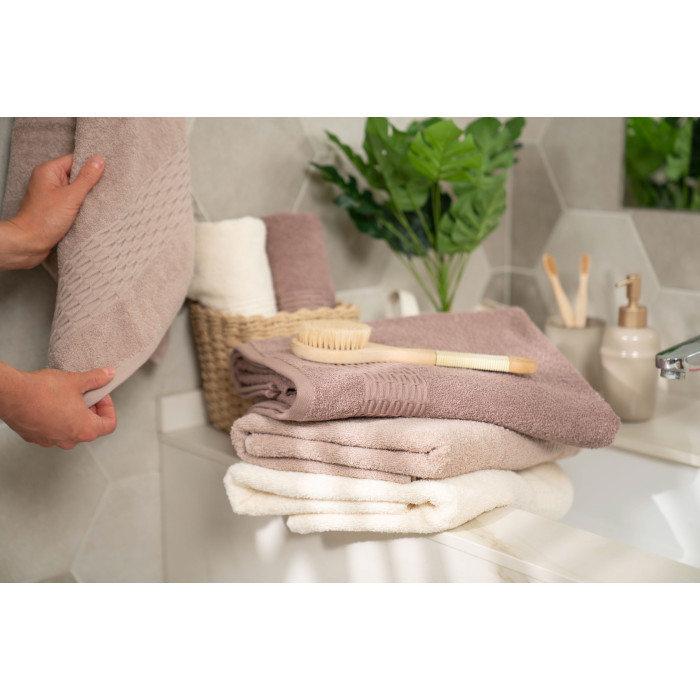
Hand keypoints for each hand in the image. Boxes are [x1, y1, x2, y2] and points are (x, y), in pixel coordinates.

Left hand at [0, 154, 104, 269]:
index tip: (106, 172)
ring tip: (98, 200)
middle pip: (75, 174)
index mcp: (48, 171)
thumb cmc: (45, 220)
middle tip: (104, 188)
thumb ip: (86, 178)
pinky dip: (81, 204)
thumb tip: (98, 161)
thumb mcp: (71, 197)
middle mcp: (48, 180)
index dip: (90, 165)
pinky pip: (72, 200)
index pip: (74, 160)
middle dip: (90, 182)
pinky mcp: (54, 207)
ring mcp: (51, 194)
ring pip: (75, 188)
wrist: (30, 243)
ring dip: (86, 195)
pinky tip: (89, 210)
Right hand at [0, 364, 116, 448]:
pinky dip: (56, 420)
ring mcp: (51, 441)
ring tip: (66, 398)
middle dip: (91, 410)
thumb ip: (96, 379)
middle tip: (84, 394)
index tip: (100, 396)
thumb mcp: (76, 381)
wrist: (11, 394)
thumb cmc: (42, 391)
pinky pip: (53, 431)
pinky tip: (50, 404)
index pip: (109, 424)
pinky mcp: (36, 438)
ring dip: (73, 416)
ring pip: (71, 430)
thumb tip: (108, 375)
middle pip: (91, 428)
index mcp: (85, 429)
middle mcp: (69, 440)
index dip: (108, 408)